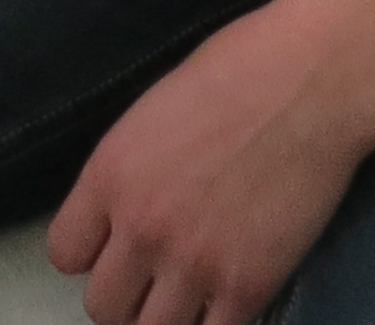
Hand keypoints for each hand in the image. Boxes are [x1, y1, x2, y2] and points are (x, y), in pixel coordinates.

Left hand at [46, 10, 373, 324]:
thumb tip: (123, 214)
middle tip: (155, 278)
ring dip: (166, 317)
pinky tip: (228, 299)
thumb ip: (129, 175)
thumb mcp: (151, 116)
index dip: (90, 255)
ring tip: (189, 296)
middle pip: (102, 307)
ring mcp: (192, 262)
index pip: (64, 254)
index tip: (115, 247)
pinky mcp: (246, 285)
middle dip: (126, 296)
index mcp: (109, 176)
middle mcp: (139, 227)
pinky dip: (216, 321)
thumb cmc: (234, 73)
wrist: (309, 85)